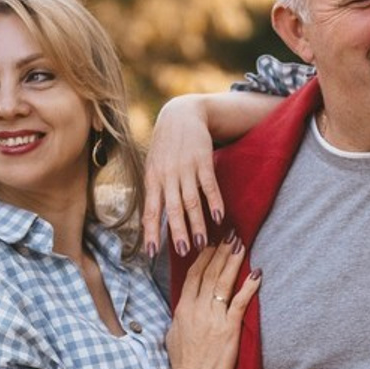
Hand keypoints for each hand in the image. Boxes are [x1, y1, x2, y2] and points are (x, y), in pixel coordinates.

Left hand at [142, 96, 225, 258]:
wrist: (180, 114)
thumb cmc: (165, 147)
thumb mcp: (153, 166)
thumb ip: (154, 191)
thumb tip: (150, 222)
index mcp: (153, 179)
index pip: (150, 211)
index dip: (151, 232)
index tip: (152, 253)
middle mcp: (167, 175)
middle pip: (173, 209)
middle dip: (178, 232)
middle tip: (184, 252)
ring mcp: (185, 168)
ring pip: (191, 201)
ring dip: (198, 224)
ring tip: (203, 243)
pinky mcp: (202, 160)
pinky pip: (209, 186)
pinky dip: (214, 202)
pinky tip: (219, 218)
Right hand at [166, 238, 260, 368]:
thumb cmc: (183, 364)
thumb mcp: (173, 335)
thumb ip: (181, 317)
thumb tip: (185, 307)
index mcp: (183, 308)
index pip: (194, 275)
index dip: (204, 256)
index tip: (211, 242)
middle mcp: (197, 309)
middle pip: (209, 272)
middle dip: (220, 251)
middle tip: (230, 235)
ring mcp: (213, 317)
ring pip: (224, 282)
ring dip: (233, 261)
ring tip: (240, 245)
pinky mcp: (229, 328)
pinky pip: (240, 302)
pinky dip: (249, 286)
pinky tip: (257, 274)